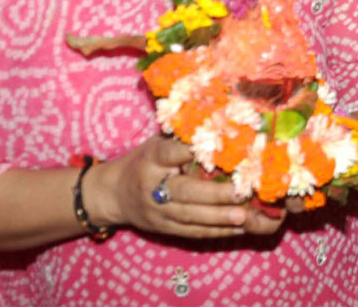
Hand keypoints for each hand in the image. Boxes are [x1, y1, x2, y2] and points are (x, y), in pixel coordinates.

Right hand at [88, 135, 285, 239]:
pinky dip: (216, 231)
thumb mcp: (157, 143)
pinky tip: (239, 229)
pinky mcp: (163, 228)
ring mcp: (158, 211)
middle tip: (242, 193)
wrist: (113, 194)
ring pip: (190, 217)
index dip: (191, 151)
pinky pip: (191, 232)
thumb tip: (221, 125)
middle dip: (215, 195)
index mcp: (153, 159)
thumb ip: (182, 138)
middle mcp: (154, 187)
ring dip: (220, 218)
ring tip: (244, 217)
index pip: (171, 153)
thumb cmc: (145, 161)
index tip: (218, 147)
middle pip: (185, 192)